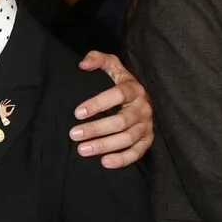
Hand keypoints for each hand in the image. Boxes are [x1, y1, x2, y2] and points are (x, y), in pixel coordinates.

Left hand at [70, 51, 153, 168]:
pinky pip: (137, 152)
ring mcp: (146, 125)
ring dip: (104, 146)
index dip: (98, 104)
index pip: (117, 95)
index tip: (77, 113)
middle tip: (74, 134)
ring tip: (82, 150)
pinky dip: (122, 159)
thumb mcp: (112, 66)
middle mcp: (143, 108)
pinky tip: (104, 162)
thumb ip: (98, 59)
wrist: (140, 99)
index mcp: (134, 89)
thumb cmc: (121, 83)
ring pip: (127, 138)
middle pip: (120, 121)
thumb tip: (83, 64)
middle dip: (96, 129)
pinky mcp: (147, 140)